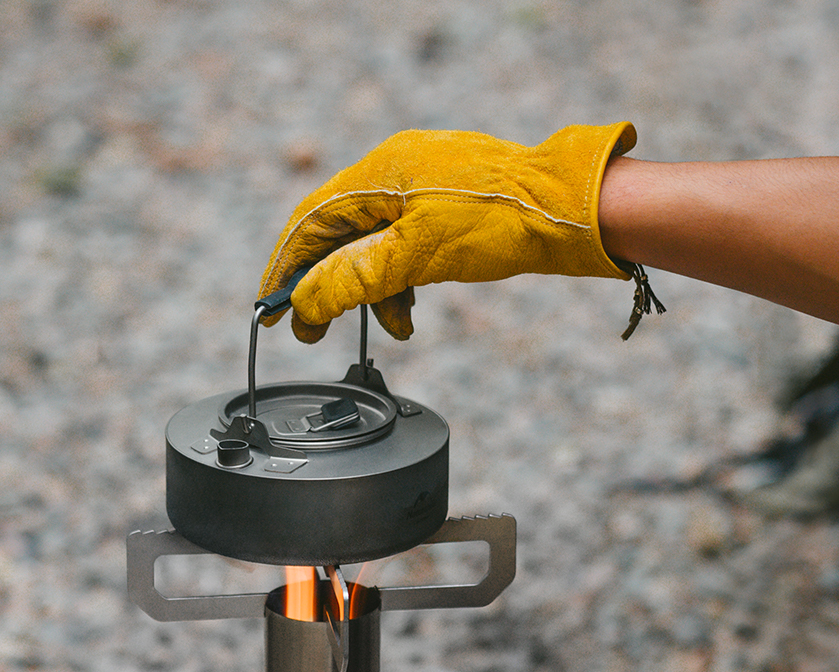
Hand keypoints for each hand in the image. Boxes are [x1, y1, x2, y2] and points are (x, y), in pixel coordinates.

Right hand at [257, 123, 638, 342]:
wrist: (569, 210)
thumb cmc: (496, 223)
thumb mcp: (414, 259)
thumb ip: (353, 281)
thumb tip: (303, 303)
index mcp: (376, 174)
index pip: (309, 223)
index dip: (284, 270)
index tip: (269, 310)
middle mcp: (393, 172)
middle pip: (339, 235)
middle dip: (328, 287)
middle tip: (315, 332)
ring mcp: (421, 186)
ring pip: (374, 244)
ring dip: (373, 292)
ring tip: (394, 327)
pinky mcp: (445, 204)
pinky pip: (403, 244)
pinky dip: (401, 280)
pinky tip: (412, 310)